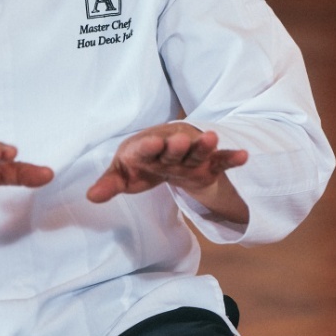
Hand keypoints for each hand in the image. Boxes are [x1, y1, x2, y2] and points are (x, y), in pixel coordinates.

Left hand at [87, 123, 248, 221]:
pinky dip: (231, 158)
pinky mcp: (207, 164)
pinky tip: (244, 156)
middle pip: (172, 149)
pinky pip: (220, 161)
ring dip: (204, 145)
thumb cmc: (140, 162)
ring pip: (197, 151)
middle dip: (175, 146)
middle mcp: (169, 149)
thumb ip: (109, 184)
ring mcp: (189, 156)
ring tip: (212, 138)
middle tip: (177, 140)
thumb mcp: (123, 173)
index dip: (147, 148)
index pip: (144, 149)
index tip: (150, 144)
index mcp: (145, 150)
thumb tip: (91, 197)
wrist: (164, 149)